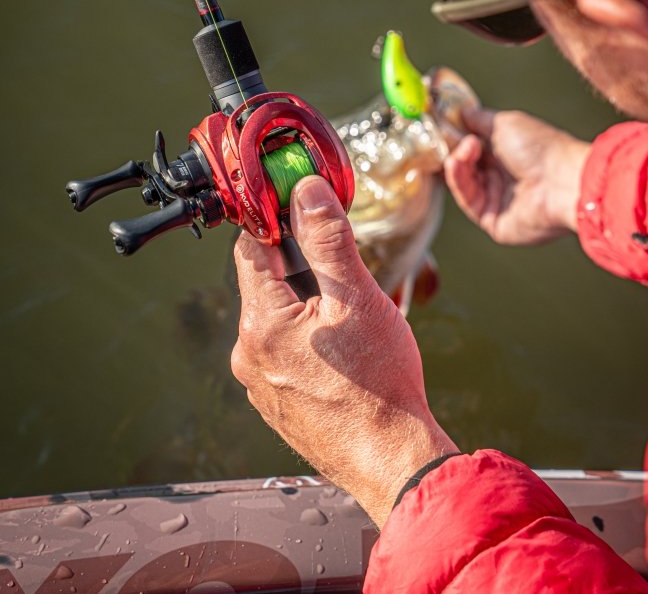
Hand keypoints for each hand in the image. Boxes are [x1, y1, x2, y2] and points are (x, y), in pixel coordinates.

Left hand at [231, 176, 458, 527]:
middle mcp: (249, 354)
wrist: (393, 462)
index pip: (251, 248)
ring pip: (278, 319)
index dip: (276, 220)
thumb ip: (328, 239)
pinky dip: (309, 339)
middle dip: (301, 265)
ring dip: (307, 304)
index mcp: (260, 323)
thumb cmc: (379, 385)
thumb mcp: (357, 296)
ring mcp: (261, 384)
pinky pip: (285, 353)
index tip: (302, 205)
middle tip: (343, 266)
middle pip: (266, 283)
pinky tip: (345, 350)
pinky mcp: (278, 404)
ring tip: (352, 315)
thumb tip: (308, 192)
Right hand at [444, 107, 589, 244]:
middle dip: (456, 150)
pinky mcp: (494, 221)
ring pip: (464, 183)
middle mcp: (503, 179)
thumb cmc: (540, 148)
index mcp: (509, 155)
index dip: (458, 139)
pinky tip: (456, 163)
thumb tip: (462, 112)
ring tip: (464, 149)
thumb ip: (480, 119)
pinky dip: (459, 181)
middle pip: (466, 167)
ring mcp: (498, 201)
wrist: (562, 181)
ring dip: (458, 163)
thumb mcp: (505, 123)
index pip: (474, 149)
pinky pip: (468, 202)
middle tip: (452, 137)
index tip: (444, 127)